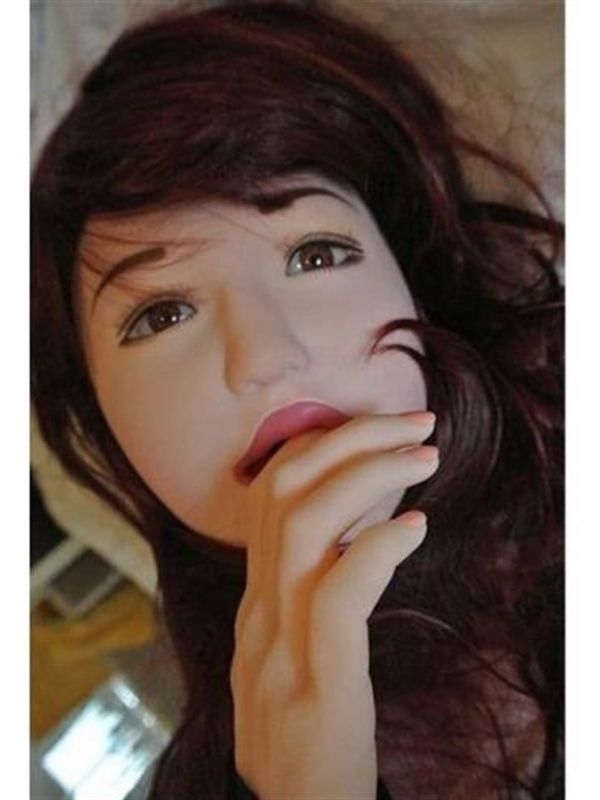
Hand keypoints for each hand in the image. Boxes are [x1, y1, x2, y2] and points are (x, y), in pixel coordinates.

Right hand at [230, 412, 437, 799]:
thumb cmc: (304, 729)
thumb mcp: (286, 649)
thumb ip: (302, 589)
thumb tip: (350, 530)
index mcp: (255, 596)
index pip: (270, 490)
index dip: (320, 442)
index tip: (373, 426)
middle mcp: (258, 606)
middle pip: (286, 487)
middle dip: (350, 437)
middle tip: (414, 420)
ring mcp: (279, 640)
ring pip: (307, 523)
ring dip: (370, 475)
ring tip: (425, 457)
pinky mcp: (317, 676)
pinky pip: (341, 590)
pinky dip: (380, 547)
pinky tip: (417, 529)